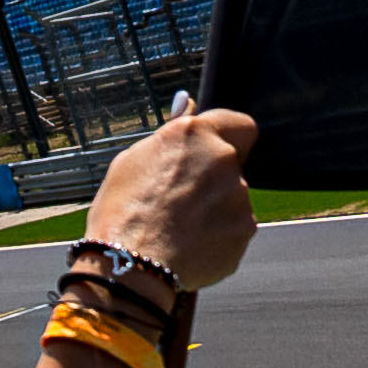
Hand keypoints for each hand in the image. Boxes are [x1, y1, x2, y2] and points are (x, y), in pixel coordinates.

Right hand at [88, 106, 257, 294]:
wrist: (130, 266)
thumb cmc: (122, 211)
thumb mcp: (133, 160)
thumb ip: (170, 131)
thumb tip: (187, 101)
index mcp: (195, 134)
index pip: (240, 124)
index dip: (230, 137)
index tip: (215, 151)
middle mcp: (223, 159)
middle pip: (233, 164)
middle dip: (214, 178)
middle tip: (181, 199)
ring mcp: (238, 196)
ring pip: (233, 198)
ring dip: (216, 208)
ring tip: (179, 227)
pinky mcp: (245, 230)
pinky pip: (235, 228)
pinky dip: (219, 235)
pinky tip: (190, 245)